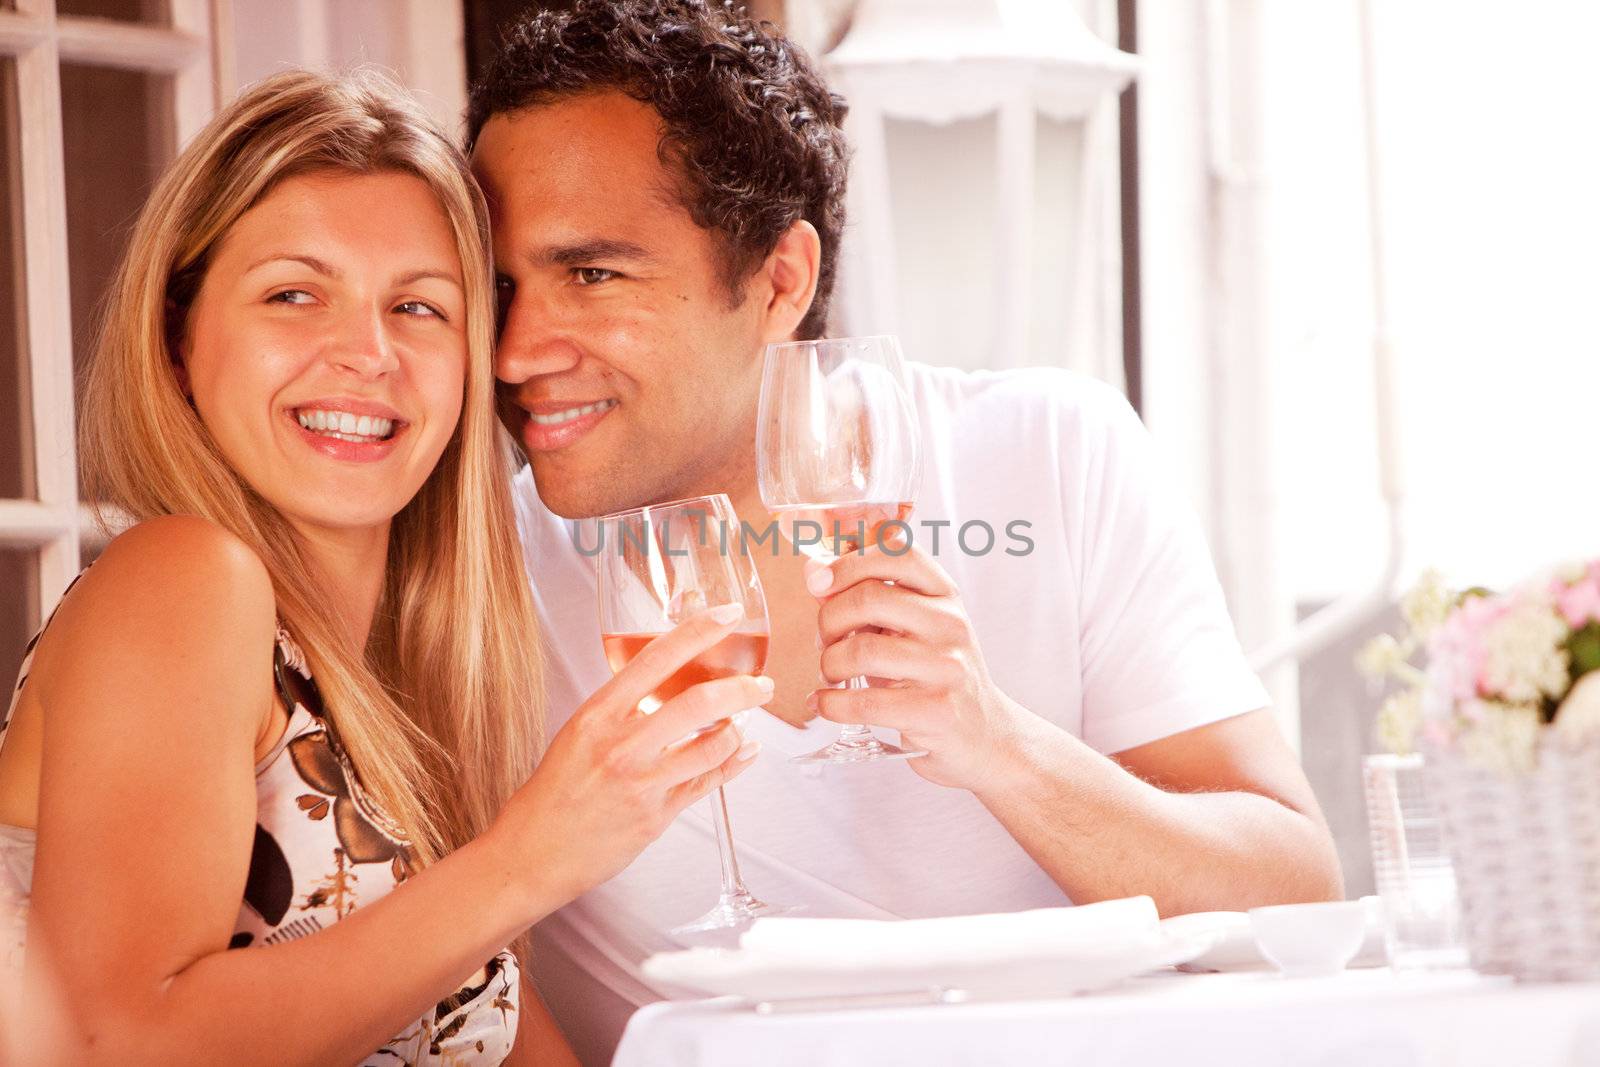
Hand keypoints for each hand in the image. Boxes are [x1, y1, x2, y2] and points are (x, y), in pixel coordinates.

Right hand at [488, 604, 770, 909]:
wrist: (532, 852)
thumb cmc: (554, 792)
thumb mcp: (579, 733)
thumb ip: (622, 709)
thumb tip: (667, 682)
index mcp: (598, 714)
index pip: (657, 658)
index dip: (699, 631)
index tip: (729, 615)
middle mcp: (621, 744)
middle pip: (698, 702)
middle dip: (741, 689)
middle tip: (760, 685)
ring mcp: (641, 781)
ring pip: (712, 745)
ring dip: (738, 730)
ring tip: (744, 723)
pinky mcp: (656, 816)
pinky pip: (707, 782)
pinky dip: (734, 763)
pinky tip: (745, 752)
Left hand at [805, 540, 1026, 790]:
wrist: (983, 734)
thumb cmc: (935, 674)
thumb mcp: (914, 626)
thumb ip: (868, 599)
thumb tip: (813, 573)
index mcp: (944, 594)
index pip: (897, 552)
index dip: (849, 561)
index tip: (818, 582)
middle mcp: (950, 624)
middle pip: (869, 599)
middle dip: (828, 621)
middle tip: (824, 641)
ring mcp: (946, 668)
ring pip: (862, 651)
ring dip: (829, 664)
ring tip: (831, 675)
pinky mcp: (935, 710)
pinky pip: (865, 703)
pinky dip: (830, 704)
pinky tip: (824, 704)